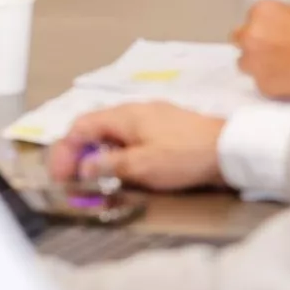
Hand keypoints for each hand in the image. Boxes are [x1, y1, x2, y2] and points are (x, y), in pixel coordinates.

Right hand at [48, 102, 226, 191]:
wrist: (228, 148)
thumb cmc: (184, 155)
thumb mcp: (142, 166)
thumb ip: (109, 165)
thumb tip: (84, 167)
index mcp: (123, 115)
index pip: (80, 127)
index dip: (65, 151)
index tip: (60, 175)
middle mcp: (133, 111)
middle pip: (93, 128)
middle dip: (78, 153)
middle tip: (73, 179)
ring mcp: (150, 117)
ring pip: (111, 133)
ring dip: (97, 154)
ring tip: (95, 178)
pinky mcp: (164, 128)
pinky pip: (130, 137)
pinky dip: (117, 153)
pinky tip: (123, 169)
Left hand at [232, 0, 289, 100]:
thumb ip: (284, 17)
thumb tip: (281, 26)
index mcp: (261, 11)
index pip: (253, 18)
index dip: (267, 26)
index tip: (279, 33)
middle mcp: (251, 35)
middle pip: (241, 38)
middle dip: (256, 43)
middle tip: (276, 50)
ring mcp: (255, 61)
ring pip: (246, 62)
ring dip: (259, 63)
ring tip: (282, 67)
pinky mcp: (263, 85)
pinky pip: (260, 82)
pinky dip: (271, 81)